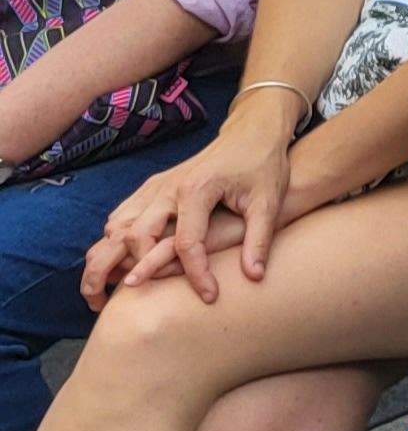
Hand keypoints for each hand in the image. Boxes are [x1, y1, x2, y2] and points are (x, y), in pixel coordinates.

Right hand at [85, 110, 291, 305]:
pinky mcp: (152, 186)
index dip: (196, 274)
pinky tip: (130, 258)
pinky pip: (123, 215)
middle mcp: (167, 188)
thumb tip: (255, 277)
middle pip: (139, 236)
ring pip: (120, 225)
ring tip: (125, 285)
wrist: (251, 133)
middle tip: (141, 298)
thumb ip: (259, 240)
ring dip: (118, 255)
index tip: (210, 297)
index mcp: (196, 190)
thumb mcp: (268, 203)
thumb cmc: (263, 167)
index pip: (186, 244)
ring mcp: (156, 185)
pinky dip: (119, 238)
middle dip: (138, 269)